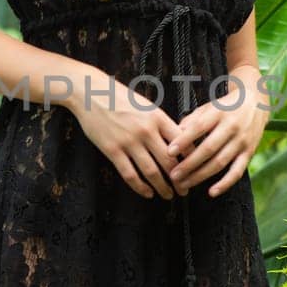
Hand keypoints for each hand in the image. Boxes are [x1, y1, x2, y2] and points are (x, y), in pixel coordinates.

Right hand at [65, 72, 184, 199]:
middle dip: (180, 179)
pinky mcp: (112, 150)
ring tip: (169, 195)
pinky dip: (140, 187)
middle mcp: (146, 130)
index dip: (191, 159)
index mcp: (157, 117)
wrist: (90, 92)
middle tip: (185, 189)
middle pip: (169, 161)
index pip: (182, 142)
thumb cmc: (119, 97)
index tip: (195, 169)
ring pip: (151, 171)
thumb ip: (160, 122)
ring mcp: (128, 141)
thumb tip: (177, 141)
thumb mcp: (145, 105)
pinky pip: (130, 174)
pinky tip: (147, 193)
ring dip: (162, 187)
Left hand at [165, 66, 269, 197]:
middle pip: (208, 149)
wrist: (256, 103)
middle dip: (189, 164)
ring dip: (200, 176)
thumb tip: (174, 134)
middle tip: (173, 175)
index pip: (198, 127)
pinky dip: (225, 184)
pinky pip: (237, 171)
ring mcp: (241, 141)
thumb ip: (192, 120)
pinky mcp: (249, 153)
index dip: (184, 140)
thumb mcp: (208, 107)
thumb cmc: (225, 107)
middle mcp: (232, 127)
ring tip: (184, 184)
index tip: (169, 152)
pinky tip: (212, 192)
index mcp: (219, 113)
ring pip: (220, 162)